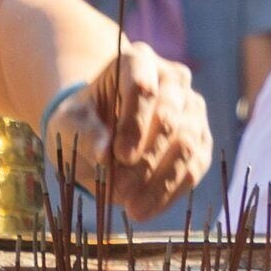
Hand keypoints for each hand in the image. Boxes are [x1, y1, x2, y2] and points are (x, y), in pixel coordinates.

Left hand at [80, 43, 212, 219]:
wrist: (101, 131)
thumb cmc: (84, 120)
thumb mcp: (70, 123)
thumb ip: (85, 134)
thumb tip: (105, 156)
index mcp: (138, 60)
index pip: (144, 88)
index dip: (134, 123)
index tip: (118, 156)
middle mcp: (173, 79)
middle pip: (170, 117)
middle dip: (146, 158)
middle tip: (120, 190)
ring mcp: (192, 108)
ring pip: (188, 144)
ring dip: (160, 180)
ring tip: (132, 208)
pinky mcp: (201, 138)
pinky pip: (196, 166)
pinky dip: (172, 191)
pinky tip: (147, 210)